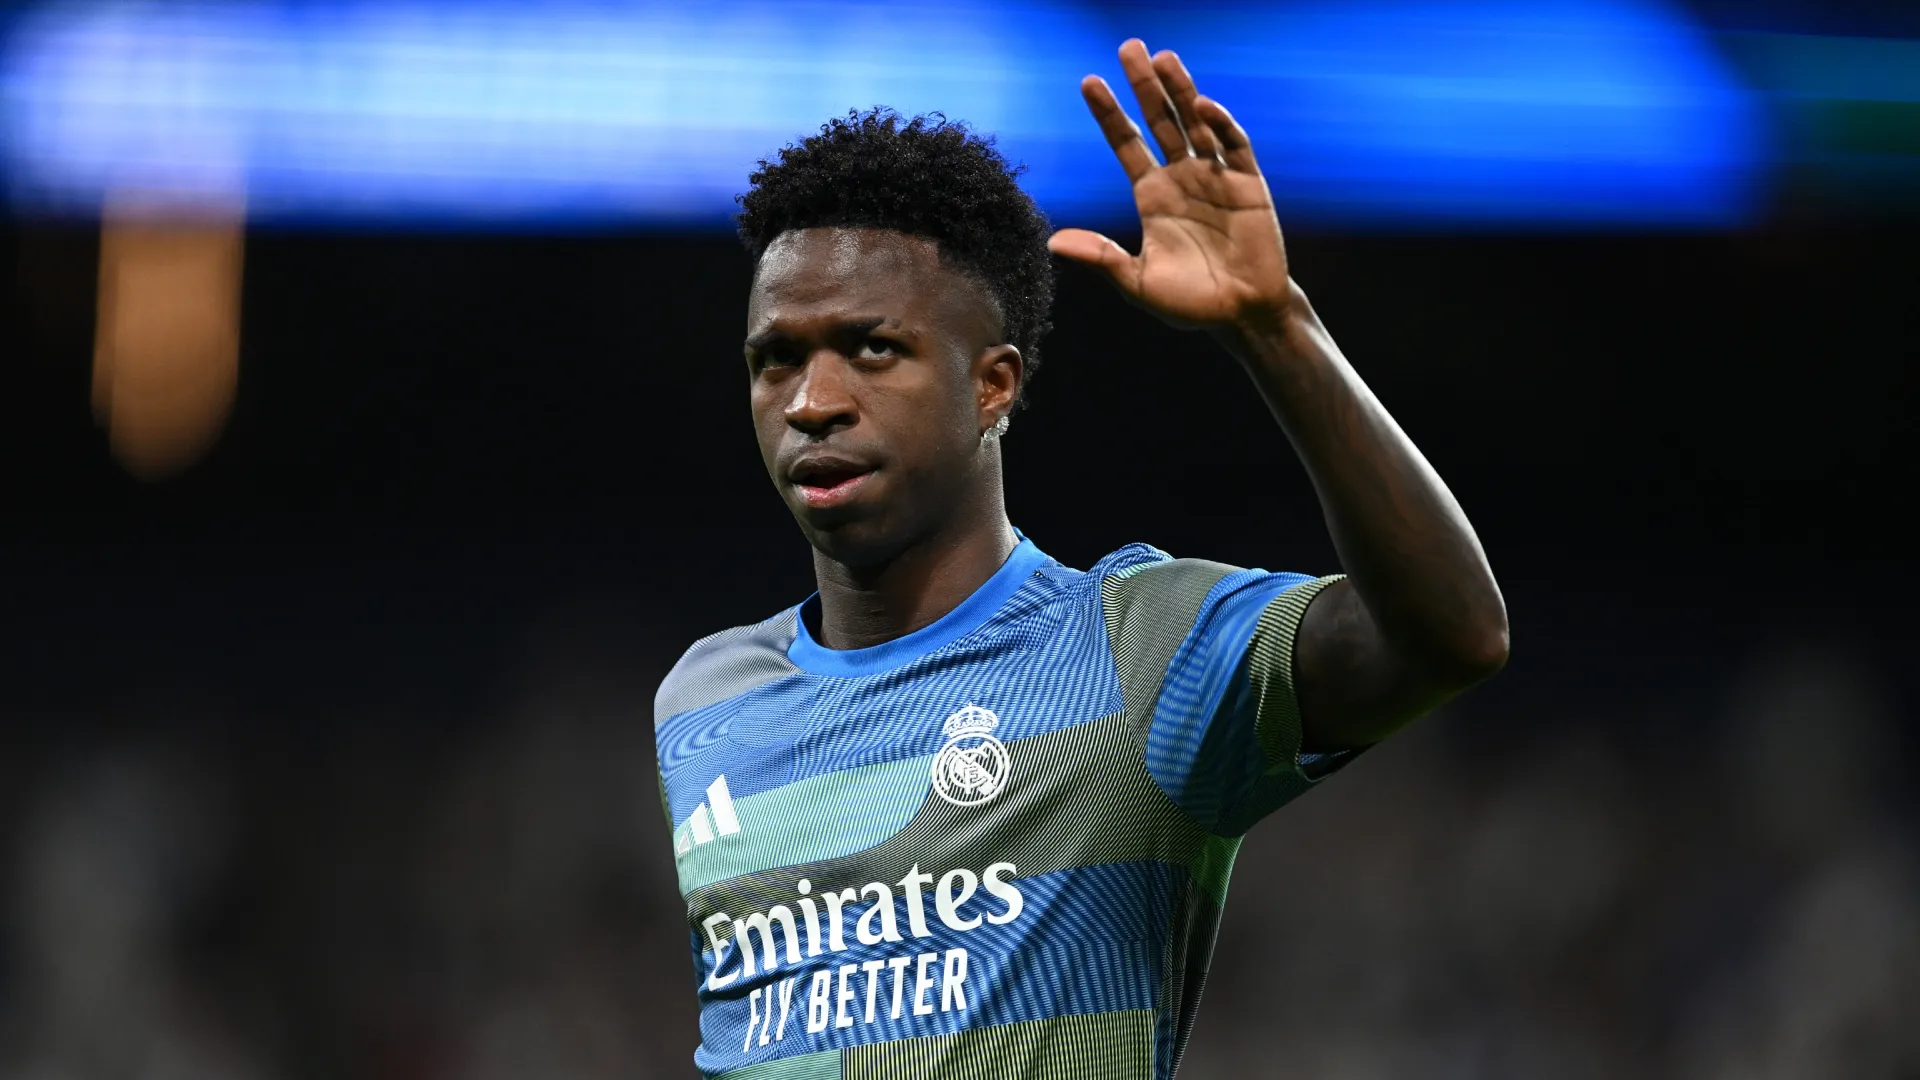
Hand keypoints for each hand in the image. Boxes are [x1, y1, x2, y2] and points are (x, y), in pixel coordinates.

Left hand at [1049, 40, 1293, 333]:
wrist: (1242, 316)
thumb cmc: (1189, 303)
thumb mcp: (1137, 282)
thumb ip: (1101, 257)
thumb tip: (1052, 241)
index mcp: (1153, 195)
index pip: (1126, 143)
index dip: (1109, 114)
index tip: (1090, 82)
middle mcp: (1182, 177)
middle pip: (1159, 120)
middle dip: (1144, 86)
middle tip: (1129, 47)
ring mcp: (1215, 176)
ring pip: (1195, 123)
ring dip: (1181, 91)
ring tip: (1163, 58)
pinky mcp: (1248, 184)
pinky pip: (1233, 146)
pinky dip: (1220, 124)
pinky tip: (1202, 106)